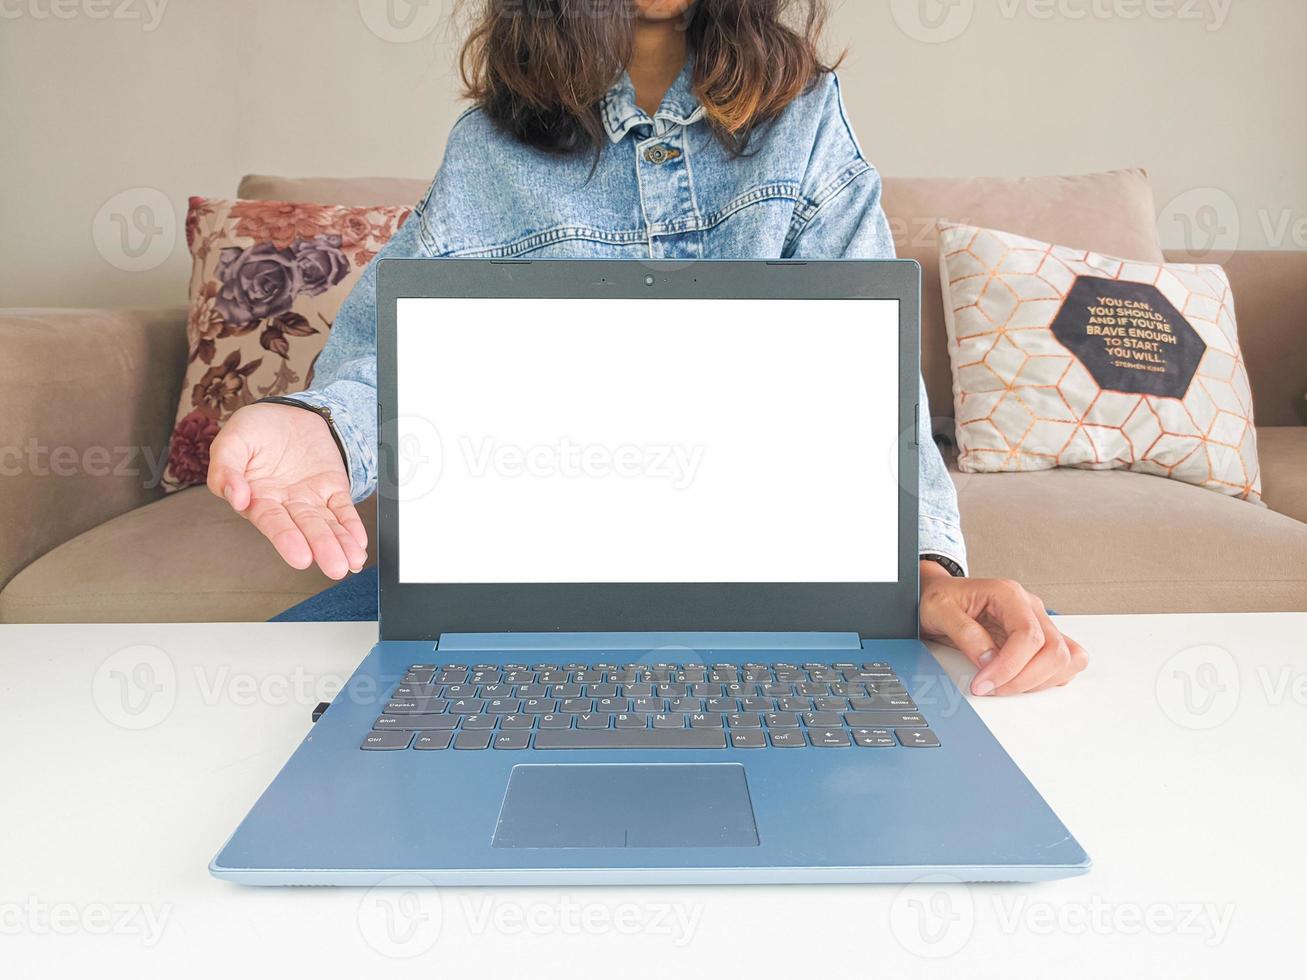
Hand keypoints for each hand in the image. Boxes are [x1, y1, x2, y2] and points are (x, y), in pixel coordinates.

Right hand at [207, 403, 367, 579]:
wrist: (284, 413)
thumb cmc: (254, 431)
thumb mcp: (231, 441)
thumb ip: (226, 468)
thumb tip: (236, 497)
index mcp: (258, 498)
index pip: (273, 523)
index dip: (286, 539)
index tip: (300, 557)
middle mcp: (285, 504)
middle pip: (305, 529)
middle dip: (321, 548)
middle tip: (335, 566)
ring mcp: (310, 498)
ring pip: (327, 524)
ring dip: (341, 543)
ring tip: (353, 561)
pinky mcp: (331, 488)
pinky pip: (343, 509)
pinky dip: (352, 525)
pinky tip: (359, 542)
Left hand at [919, 563, 1087, 696]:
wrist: (938, 594)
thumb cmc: (939, 598)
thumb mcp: (938, 610)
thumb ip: (965, 633)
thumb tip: (989, 660)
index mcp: (1008, 594)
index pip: (1029, 636)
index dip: (1009, 667)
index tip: (983, 684)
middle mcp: (1030, 606)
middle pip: (1054, 651)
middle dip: (1023, 679)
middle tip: (991, 689)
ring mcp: (1038, 622)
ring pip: (1066, 658)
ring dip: (1039, 681)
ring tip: (1004, 686)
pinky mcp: (1039, 639)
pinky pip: (1066, 661)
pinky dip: (1050, 678)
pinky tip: (1021, 681)